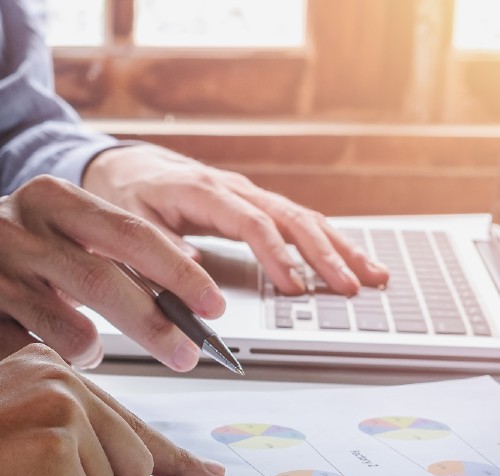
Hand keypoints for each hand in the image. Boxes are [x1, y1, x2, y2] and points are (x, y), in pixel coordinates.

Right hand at [0, 175, 226, 371]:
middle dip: (156, 324)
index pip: (130, 233)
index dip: (178, 273)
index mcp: (50, 198)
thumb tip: (190, 283)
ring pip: (67, 326)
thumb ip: (115, 251)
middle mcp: (16, 228)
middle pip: (103, 281)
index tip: (212, 306)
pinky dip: (54, 364)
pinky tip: (55, 359)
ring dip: (97, 350)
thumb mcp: (58, 233)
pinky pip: (30, 354)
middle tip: (188, 354)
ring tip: (97, 352)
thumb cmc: (7, 258)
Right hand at [0, 344, 225, 475]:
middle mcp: (60, 377)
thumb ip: (69, 436)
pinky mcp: (55, 448)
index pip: (129, 418)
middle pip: (131, 462)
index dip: (171, 458)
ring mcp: (60, 410)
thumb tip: (133, 474)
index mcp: (48, 365)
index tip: (201, 475)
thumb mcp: (9, 429)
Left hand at [83, 144, 389, 295]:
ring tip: (373, 277)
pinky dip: (329, 242)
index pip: (252, 223)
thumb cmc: (127, 194)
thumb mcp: (128, 221)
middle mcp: (234, 189)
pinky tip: (353, 262)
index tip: (294, 287)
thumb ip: (158, 248)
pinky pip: (299, 222)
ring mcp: (249, 195)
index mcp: (203, 191)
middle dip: (325, 254)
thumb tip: (192, 273)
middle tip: (351, 287)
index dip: (276, 255)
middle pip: (291, 218)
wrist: (126, 165)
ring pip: (304, 218)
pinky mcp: (256, 205)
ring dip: (340, 248)